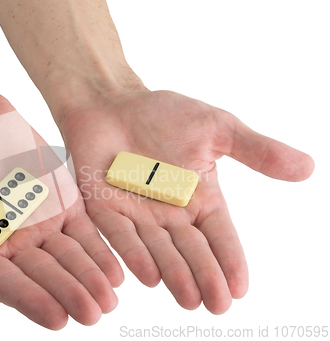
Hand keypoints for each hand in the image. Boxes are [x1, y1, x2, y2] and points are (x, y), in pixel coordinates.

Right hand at [0, 94, 121, 328]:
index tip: (57, 318)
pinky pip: (84, 229)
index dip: (31, 300)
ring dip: (90, 277)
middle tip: (93, 314)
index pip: (5, 283)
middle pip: (44, 274)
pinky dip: (99, 247)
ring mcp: (38, 224)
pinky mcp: (61, 202)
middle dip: (69, 292)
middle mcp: (10, 243)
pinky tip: (117, 267)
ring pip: (69, 256)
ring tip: (111, 297)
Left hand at [59, 90, 313, 313]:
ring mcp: (137, 213)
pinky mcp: (105, 208)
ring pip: (158, 249)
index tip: (240, 288)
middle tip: (217, 304)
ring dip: (174, 274)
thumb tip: (307, 167)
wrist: (113, 102)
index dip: (230, 261)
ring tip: (189, 297)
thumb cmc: (164, 114)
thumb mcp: (217, 129)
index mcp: (199, 199)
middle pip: (191, 251)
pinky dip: (134, 253)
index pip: (219, 235)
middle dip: (205, 277)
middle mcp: (170, 214)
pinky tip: (148, 275)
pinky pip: (120, 234)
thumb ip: (255, 150)